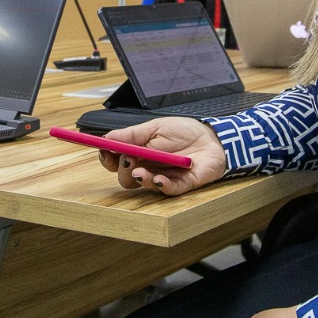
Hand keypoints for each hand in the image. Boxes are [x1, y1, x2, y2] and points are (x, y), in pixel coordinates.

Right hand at [97, 118, 225, 194]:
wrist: (213, 138)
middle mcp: (147, 167)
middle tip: (126, 159)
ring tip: (140, 172)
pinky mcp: (180, 185)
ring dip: (139, 179)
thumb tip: (107, 137)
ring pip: (143, 185)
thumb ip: (132, 134)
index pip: (116, 161)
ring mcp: (162, 177)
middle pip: (125, 176)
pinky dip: (160, 185)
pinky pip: (167, 190)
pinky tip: (158, 179)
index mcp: (138, 152)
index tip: (104, 151)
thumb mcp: (156, 127)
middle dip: (122, 169)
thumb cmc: (185, 132)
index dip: (107, 158)